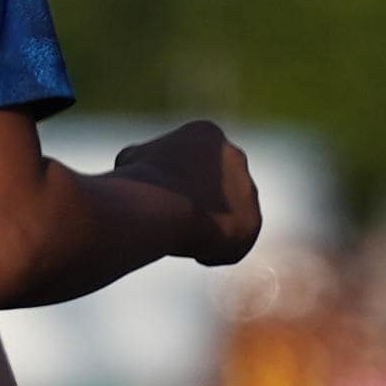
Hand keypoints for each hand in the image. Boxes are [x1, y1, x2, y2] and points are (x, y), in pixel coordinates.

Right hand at [114, 119, 263, 265]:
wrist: (163, 206)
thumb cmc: (141, 180)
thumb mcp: (132, 159)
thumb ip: (146, 162)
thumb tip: (139, 167)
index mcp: (208, 134)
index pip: (194, 163)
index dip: (173, 184)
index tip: (159, 199)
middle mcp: (235, 157)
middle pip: (213, 189)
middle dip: (195, 204)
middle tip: (172, 221)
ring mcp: (248, 190)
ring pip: (224, 216)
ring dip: (205, 228)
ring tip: (182, 237)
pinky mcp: (253, 222)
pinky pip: (231, 243)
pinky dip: (212, 251)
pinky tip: (195, 250)